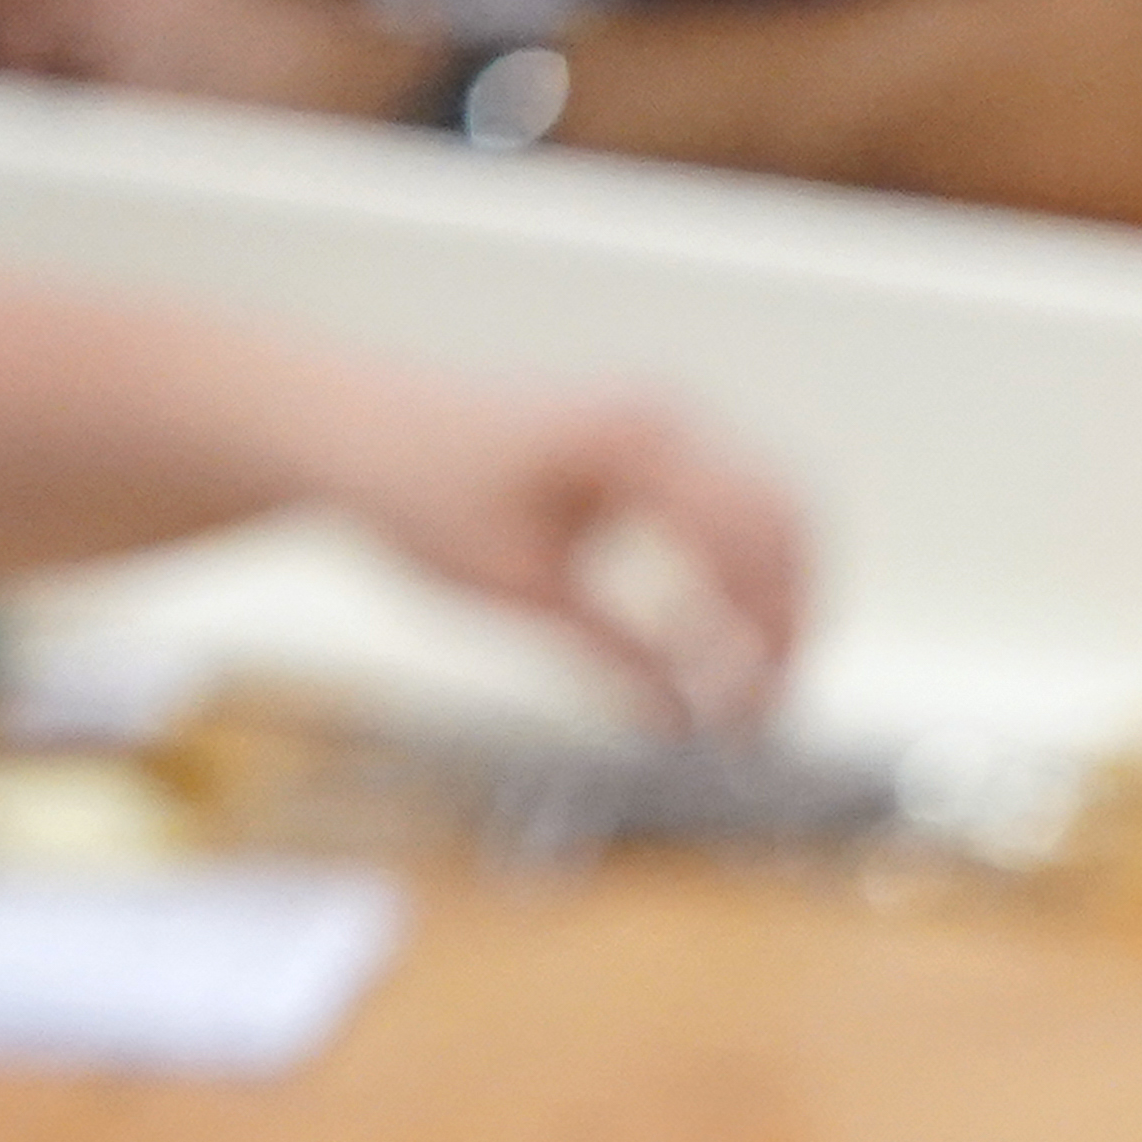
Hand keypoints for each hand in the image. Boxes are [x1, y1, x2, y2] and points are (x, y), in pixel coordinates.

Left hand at [302, 372, 814, 734]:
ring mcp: (657, 423)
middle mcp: (664, 420)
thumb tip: (685, 718)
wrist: (349, 425)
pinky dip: (740, 567)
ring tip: (751, 677)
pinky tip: (719, 626)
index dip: (766, 646)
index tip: (753, 721)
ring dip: (775, 594)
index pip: (749, 552)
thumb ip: (616, 656)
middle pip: (783, 523)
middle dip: (791, 622)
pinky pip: (726, 501)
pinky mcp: (640, 442)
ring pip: (766, 510)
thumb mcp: (520, 591)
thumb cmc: (414, 484)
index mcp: (638, 447)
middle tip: (767, 709)